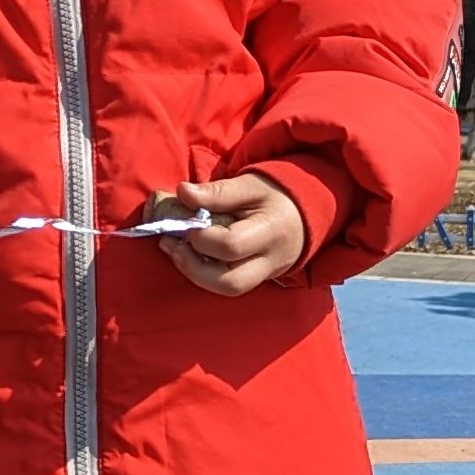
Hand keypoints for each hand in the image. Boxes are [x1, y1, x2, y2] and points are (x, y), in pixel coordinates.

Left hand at [141, 170, 307, 298]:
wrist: (304, 215)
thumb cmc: (274, 196)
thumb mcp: (250, 185)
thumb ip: (218, 191)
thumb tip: (183, 192)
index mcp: (271, 232)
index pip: (232, 245)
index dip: (201, 237)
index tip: (185, 220)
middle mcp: (269, 261)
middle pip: (229, 282)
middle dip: (192, 266)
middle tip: (171, 243)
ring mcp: (263, 275)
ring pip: (226, 289)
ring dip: (194, 272)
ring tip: (175, 249)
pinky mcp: (255, 280)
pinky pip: (226, 285)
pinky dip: (203, 273)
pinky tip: (189, 255)